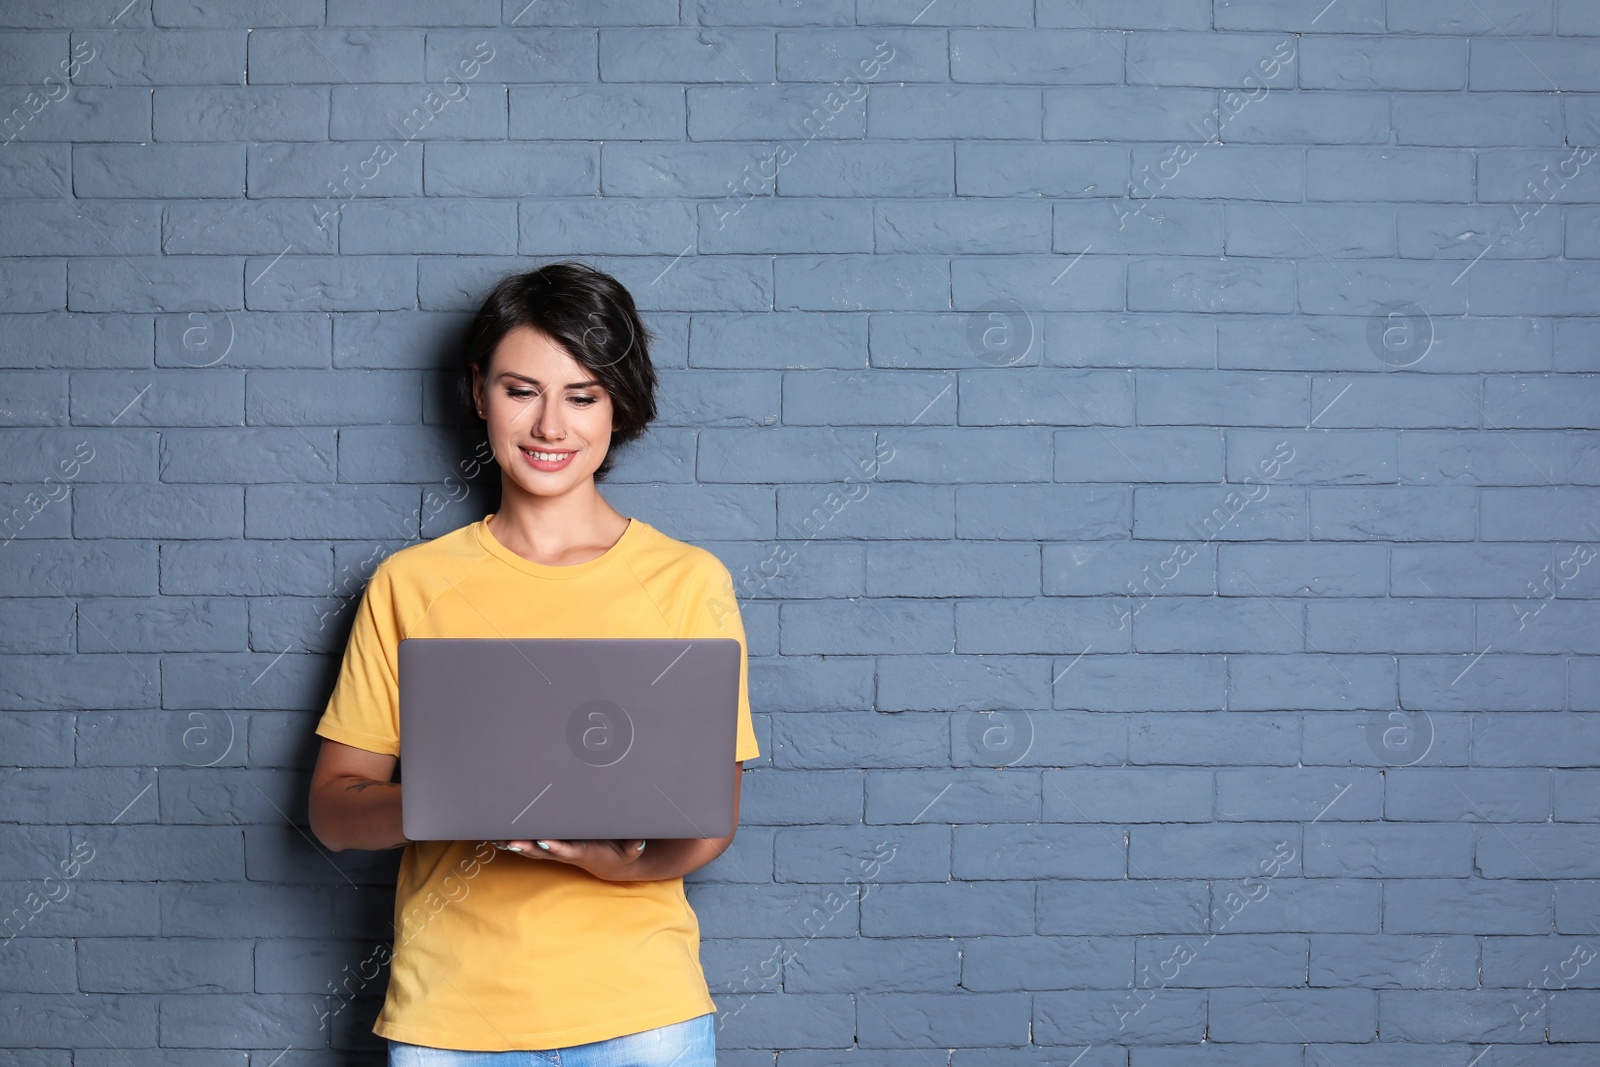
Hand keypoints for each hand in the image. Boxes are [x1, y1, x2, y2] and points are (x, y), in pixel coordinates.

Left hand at [491, 837, 647, 879]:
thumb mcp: (632, 851)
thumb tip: (638, 842)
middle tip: (512, 841)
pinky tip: (500, 837)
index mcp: (585, 852)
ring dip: (517, 845)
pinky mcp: (554, 848)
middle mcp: (568, 853)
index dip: (557, 847)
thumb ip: (634, 847)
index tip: (545, 841)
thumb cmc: (622, 853)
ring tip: (499, 838)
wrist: (613, 865)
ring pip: (534, 849)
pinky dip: (517, 842)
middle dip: (528, 846)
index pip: (569, 849)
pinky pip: (532, 846)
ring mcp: (559, 851)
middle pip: (544, 851)